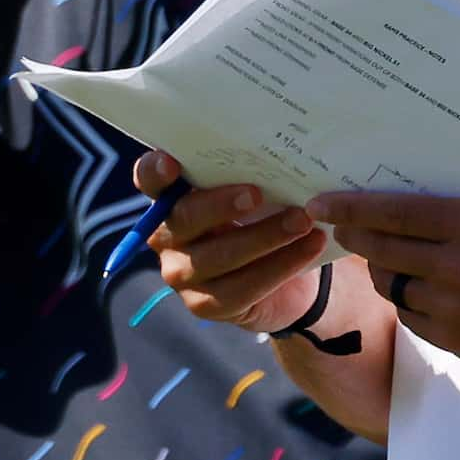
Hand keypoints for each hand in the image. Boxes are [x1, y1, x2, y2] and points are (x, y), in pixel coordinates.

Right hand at [134, 151, 329, 333]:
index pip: (150, 180)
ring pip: (218, 256)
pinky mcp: (204, 305)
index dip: (155, 171)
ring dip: (265, 236)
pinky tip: (309, 246)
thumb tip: (276, 154)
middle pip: (184, 217)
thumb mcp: (253, 190)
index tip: (172, 162)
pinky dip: (281, 265)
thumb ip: (247, 174)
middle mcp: (166, 236)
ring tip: (302, 220)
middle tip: (257, 194)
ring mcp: (181, 273)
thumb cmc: (262, 217)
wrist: (286, 273)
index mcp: (171, 197)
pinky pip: (241, 288)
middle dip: (222, 204)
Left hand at [312, 192, 459, 370]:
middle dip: (357, 238)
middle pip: (382, 250)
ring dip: (385, 274)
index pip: (394, 211)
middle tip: (343, 230)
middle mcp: (458, 266)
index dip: (351, 207)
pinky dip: (410, 304)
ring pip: (392, 287)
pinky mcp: (456, 341)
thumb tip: (384, 211)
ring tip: (396, 264)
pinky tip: (425, 294)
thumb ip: (444, 216)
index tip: (320, 203)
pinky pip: (411, 318)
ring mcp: (455, 308)